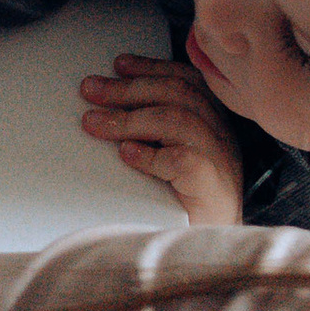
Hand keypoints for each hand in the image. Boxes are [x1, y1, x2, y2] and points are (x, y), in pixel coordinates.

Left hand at [79, 51, 248, 224]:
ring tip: (94, 123)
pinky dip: (150, 155)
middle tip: (90, 90)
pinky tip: (127, 154)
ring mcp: (219, 159)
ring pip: (177, 120)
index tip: (118, 64)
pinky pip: (182, 160)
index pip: (186, 80)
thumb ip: (152, 131)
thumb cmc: (188, 201)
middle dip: (128, 88)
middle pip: (176, 94)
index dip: (152, 67)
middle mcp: (220, 135)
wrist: (211, 246)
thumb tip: (104, 107)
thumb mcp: (171, 156)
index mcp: (212, 122)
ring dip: (129, 118)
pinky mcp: (211, 185)